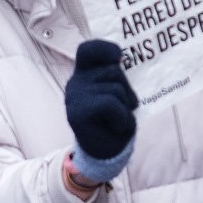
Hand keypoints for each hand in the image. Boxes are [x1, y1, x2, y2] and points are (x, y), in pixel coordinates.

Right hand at [64, 39, 136, 184]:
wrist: (104, 154)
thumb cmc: (115, 120)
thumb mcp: (117, 92)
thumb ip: (115, 76)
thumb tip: (119, 60)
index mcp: (85, 74)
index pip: (88, 50)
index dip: (105, 48)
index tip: (119, 57)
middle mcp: (76, 82)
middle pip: (113, 70)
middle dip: (127, 89)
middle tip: (123, 108)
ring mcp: (74, 96)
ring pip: (115, 88)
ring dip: (126, 107)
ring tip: (119, 120)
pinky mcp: (77, 113)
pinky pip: (110, 104)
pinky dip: (122, 117)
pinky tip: (118, 127)